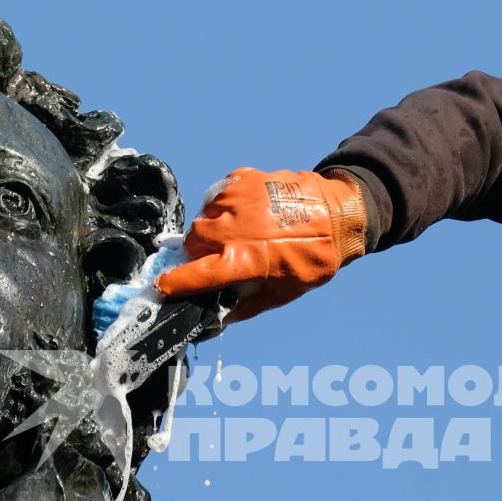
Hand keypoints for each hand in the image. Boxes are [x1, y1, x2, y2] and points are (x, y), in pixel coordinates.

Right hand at [156, 168, 366, 322]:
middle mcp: (231, 229)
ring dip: (215, 228)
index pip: (192, 276)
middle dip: (200, 254)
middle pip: (192, 243)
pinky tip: (249, 214)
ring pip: (204, 218)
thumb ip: (243, 308)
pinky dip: (227, 206)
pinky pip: (219, 195)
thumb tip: (214, 321)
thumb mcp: (281, 293)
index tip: (162, 288)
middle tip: (222, 257)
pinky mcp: (241, 179)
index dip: (173, 284)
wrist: (338, 214)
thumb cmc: (312, 259)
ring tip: (242, 233)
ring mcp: (234, 199)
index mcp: (240, 261)